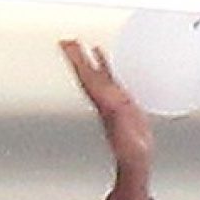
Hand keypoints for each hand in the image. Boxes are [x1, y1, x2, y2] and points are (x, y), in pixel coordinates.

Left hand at [59, 39, 151, 175]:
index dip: (79, 66)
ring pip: (94, 72)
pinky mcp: (119, 98)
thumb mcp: (130, 143)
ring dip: (84, 57)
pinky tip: (98, 50)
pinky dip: (101, 61)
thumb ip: (125, 132)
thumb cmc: (132, 153)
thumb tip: (120, 117)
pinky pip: (108, 74)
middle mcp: (104, 101)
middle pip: (86, 74)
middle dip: (76, 57)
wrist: (134, 159)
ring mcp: (110, 98)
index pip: (89, 82)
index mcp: (106, 107)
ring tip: (74, 41)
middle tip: (66, 40)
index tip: (70, 51)